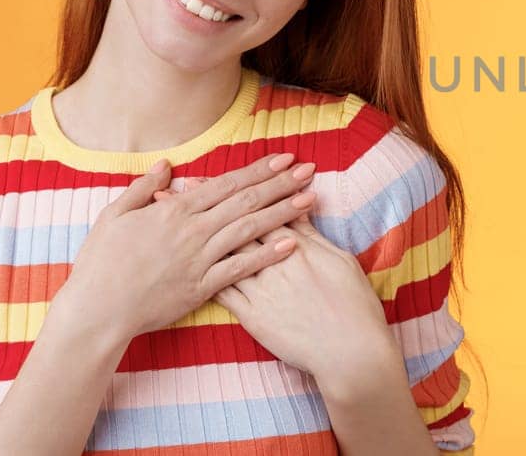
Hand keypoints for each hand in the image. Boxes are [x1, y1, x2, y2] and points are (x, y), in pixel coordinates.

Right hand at [63, 153, 319, 337]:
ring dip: (282, 213)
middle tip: (310, 170)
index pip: (226, 184)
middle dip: (280, 184)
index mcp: (174, 211)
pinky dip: (267, 255)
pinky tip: (291, 244)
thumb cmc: (100, 263)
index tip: (284, 159)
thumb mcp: (114, 216)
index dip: (258, 170)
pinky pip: (241, 268)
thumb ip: (143, 188)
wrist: (96, 310)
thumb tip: (166, 165)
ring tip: (310, 200)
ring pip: (249, 229)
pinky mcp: (202, 287)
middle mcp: (192, 231)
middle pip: (245, 201)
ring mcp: (199, 259)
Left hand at [164, 180, 398, 379]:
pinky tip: (182, 265)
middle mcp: (274, 263)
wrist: (349, 349)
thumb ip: (314, 234)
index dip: (237, 191)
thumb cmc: (352, 304)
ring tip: (173, 220)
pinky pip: (222, 292)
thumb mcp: (338, 260)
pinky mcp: (253, 316)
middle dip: (207, 205)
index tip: (213, 175)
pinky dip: (201, 274)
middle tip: (181, 186)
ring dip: (195, 236)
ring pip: (222, 255)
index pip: (263, 210)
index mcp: (297, 246)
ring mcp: (261, 289)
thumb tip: (301, 205)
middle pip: (236, 226)